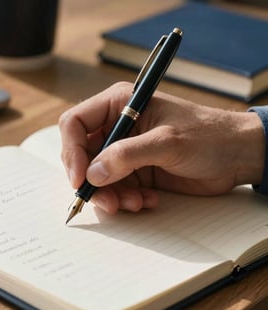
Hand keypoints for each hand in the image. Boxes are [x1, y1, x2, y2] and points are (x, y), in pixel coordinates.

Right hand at [59, 82, 263, 213]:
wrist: (236, 156)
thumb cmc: (208, 136)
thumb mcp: (167, 142)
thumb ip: (126, 156)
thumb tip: (91, 174)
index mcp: (118, 105)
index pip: (75, 124)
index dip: (72, 151)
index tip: (81, 179)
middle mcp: (117, 127)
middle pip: (83, 155)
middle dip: (92, 181)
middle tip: (108, 201)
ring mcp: (125, 151)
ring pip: (98, 177)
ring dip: (111, 195)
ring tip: (135, 203)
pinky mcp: (135, 171)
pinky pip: (116, 189)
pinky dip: (126, 199)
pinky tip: (148, 201)